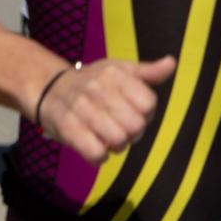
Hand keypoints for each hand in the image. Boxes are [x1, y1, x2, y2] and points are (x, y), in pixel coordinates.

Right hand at [35, 55, 176, 163]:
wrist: (50, 89)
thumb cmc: (92, 81)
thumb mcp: (120, 69)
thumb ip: (148, 72)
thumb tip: (171, 63)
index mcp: (115, 74)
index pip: (149, 104)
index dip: (146, 113)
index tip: (134, 111)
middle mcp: (99, 89)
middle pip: (136, 126)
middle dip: (133, 133)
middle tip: (121, 128)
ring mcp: (82, 110)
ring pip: (119, 142)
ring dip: (117, 146)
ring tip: (108, 136)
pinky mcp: (68, 130)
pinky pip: (97, 154)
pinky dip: (99, 156)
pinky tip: (96, 146)